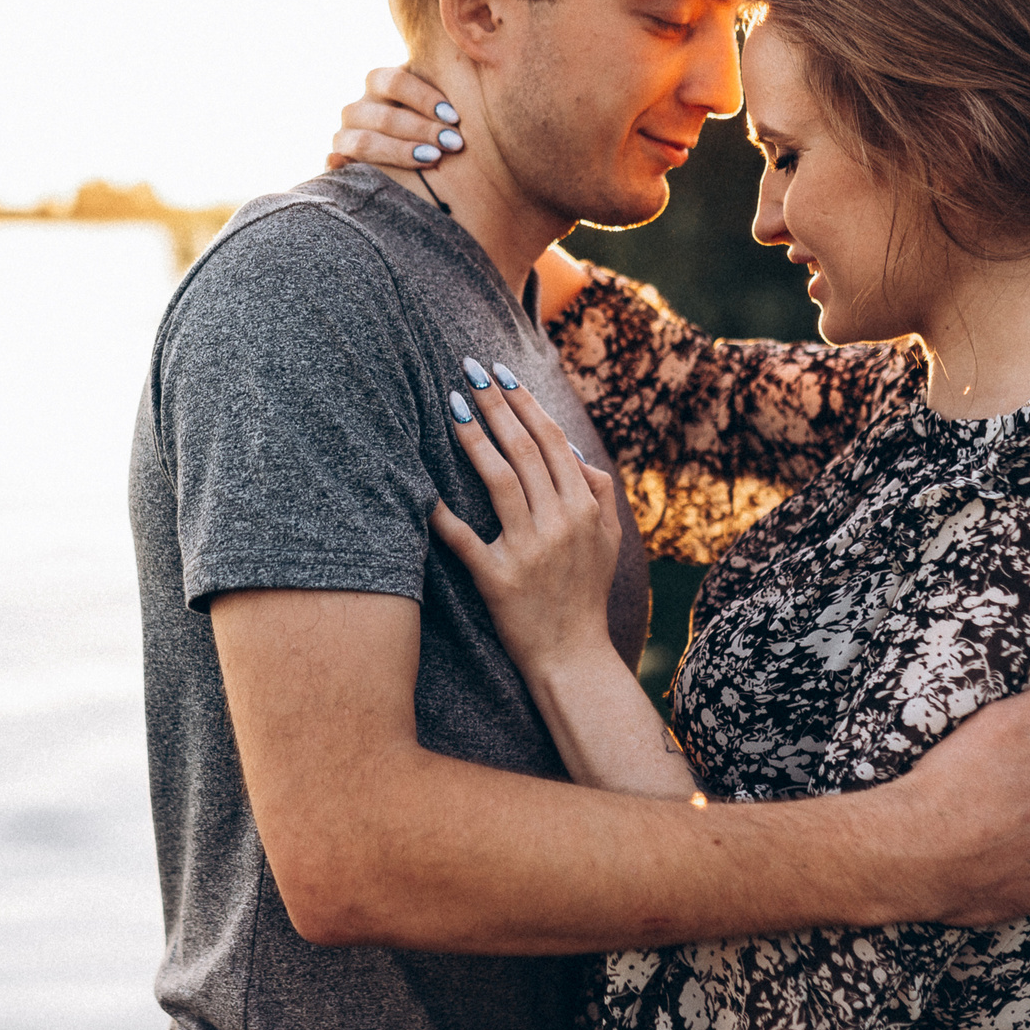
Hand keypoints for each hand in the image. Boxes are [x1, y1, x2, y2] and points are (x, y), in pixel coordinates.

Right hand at [327, 66, 463, 171]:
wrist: (419, 163)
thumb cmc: (440, 125)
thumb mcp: (441, 103)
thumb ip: (450, 82)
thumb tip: (476, 54)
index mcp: (380, 83)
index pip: (395, 83)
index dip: (424, 99)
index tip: (455, 118)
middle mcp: (359, 108)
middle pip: (384, 117)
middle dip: (422, 130)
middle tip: (454, 143)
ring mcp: (345, 136)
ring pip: (363, 143)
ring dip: (399, 153)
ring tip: (433, 159)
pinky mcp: (339, 163)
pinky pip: (334, 165)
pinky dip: (340, 166)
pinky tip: (354, 169)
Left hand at [427, 362, 621, 676]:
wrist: (574, 658)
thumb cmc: (585, 595)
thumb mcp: (607, 541)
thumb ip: (599, 492)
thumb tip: (574, 452)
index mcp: (584, 508)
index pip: (552, 441)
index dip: (525, 402)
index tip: (502, 372)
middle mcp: (559, 523)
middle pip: (524, 450)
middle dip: (496, 405)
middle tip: (470, 370)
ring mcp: (529, 551)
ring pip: (498, 481)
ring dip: (473, 439)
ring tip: (453, 405)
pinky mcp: (498, 580)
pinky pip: (465, 540)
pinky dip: (443, 515)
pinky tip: (422, 488)